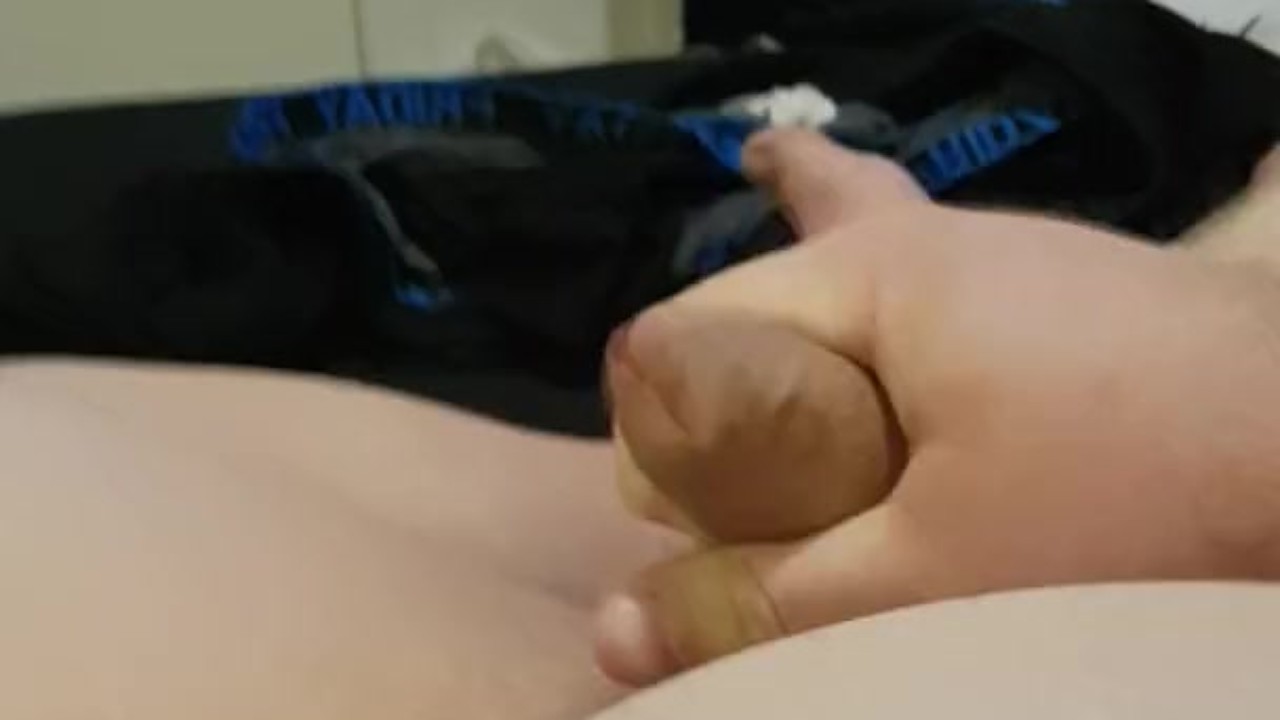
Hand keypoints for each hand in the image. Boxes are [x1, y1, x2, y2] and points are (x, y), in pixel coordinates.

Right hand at [595, 130, 1279, 685]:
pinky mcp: (1069, 295)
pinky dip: (903, 347)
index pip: (699, 324)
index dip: (665, 420)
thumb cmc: (1130, 497)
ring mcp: (1012, 256)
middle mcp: (933, 236)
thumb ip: (768, 598)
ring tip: (780, 389)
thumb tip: (611, 637)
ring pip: (868, 277)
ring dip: (825, 346)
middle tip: (698, 384)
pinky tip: (916, 383)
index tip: (687, 513)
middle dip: (743, 326)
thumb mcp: (927, 572)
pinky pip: (941, 305)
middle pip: (787, 254)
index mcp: (875, 272)